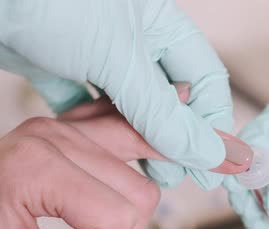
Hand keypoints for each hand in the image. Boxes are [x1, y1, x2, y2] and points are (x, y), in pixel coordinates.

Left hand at [0, 0, 231, 189]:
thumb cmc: (52, 4)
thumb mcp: (120, 61)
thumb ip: (164, 113)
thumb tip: (210, 152)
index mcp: (162, 28)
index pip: (205, 82)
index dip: (213, 126)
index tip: (216, 165)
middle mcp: (136, 42)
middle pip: (172, 100)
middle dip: (176, 139)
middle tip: (175, 172)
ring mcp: (99, 55)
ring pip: (132, 109)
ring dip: (138, 141)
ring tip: (145, 171)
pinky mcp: (64, 67)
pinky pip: (90, 107)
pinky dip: (96, 130)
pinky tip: (99, 150)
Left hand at [0, 113, 163, 228]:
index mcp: (34, 166)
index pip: (118, 217)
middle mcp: (55, 135)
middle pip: (142, 194)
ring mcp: (67, 129)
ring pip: (143, 176)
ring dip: (122, 210)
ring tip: (81, 220)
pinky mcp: (76, 131)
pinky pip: (133, 138)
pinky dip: (146, 154)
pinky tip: (154, 160)